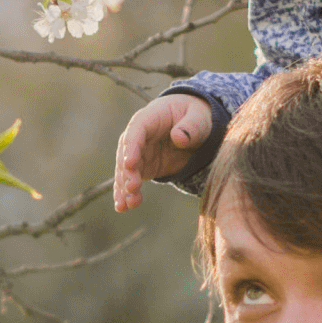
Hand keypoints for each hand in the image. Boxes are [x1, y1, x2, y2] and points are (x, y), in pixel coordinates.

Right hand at [114, 95, 213, 211]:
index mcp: (149, 118)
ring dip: (124, 187)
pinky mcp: (143, 167)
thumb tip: (178, 138)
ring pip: (125, 170)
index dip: (131, 147)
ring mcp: (139, 153)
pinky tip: (123, 207)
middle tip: (132, 188)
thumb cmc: (195, 115)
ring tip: (126, 205)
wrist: (194, 125)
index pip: (135, 131)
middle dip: (127, 172)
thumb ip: (191, 127)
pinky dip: (126, 193)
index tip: (129, 164)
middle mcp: (138, 136)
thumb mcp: (199, 117)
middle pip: (126, 153)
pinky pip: (131, 180)